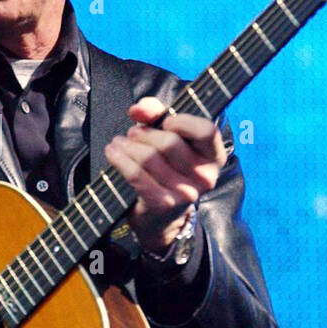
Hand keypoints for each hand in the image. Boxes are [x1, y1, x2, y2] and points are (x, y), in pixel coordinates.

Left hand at [103, 97, 227, 252]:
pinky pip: (136, 174)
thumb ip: (157, 115)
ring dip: (128, 145)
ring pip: (149, 157)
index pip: (207, 131)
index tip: (165, 121)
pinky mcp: (163, 204)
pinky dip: (120, 159)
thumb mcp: (167, 138)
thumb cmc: (166, 170)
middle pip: (170, 143)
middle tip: (133, 134)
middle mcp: (204, 177)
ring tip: (118, 143)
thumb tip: (139, 109)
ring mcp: (184, 193)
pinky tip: (113, 153)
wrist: (160, 218)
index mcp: (214, 157)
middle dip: (145, 133)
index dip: (183, 121)